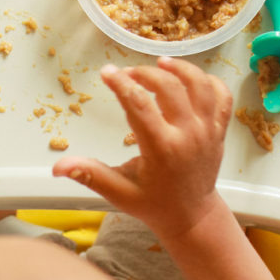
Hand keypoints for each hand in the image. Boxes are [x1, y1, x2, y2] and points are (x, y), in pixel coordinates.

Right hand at [53, 57, 232, 240]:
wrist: (191, 216)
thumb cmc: (152, 204)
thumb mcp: (118, 192)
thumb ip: (90, 175)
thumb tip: (58, 167)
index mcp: (162, 149)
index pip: (140, 105)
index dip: (121, 84)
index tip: (106, 72)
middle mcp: (189, 135)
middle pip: (170, 87)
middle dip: (145, 73)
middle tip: (127, 73)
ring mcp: (208, 131)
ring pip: (200, 84)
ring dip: (180, 68)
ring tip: (160, 63)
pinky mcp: (219, 130)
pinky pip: (221, 96)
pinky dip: (209, 81)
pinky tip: (190, 78)